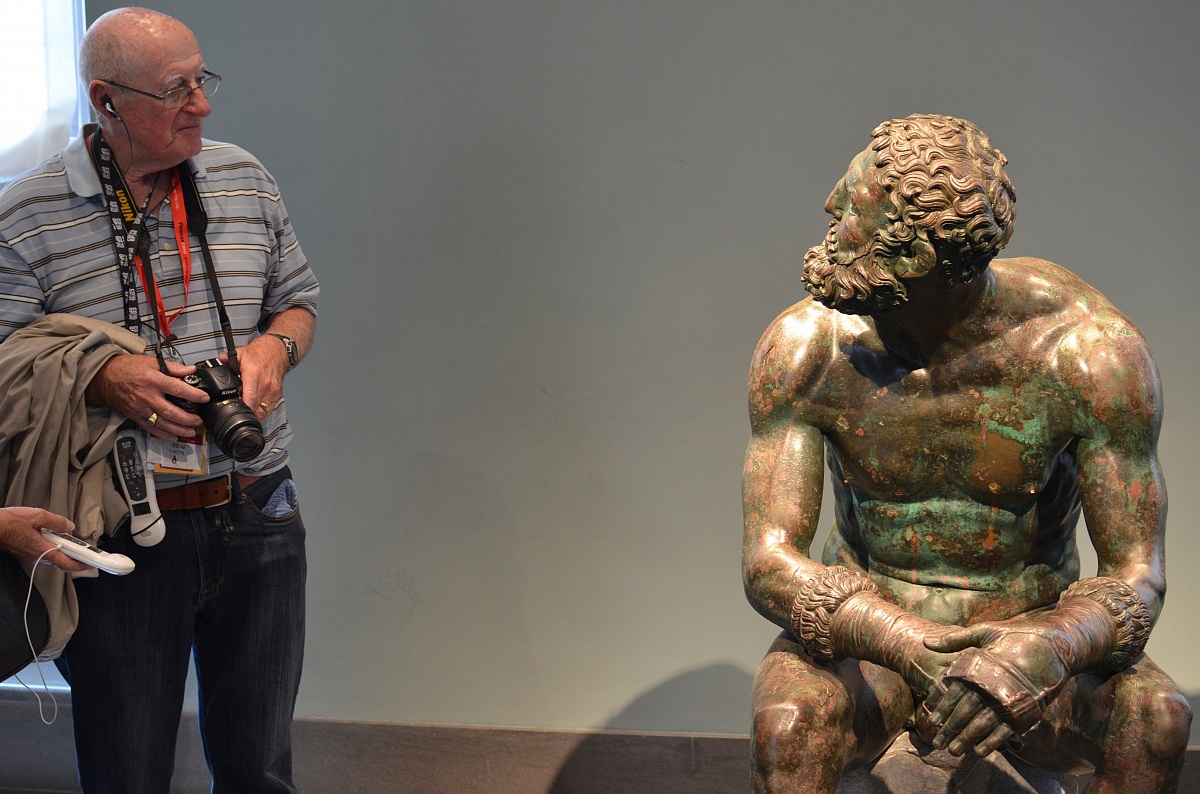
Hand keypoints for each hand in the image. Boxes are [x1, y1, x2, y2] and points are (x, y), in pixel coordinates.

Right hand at [0, 507, 91, 572]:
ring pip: (52, 555)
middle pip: (61, 560)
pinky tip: (52, 535)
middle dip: (74, 556)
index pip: (67, 563)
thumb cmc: (10, 523)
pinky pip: (43, 551)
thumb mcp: (38, 516)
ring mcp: (30, 555)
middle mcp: (37, 556)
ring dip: (63, 549)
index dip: (82, 565)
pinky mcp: (25, 552)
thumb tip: (68, 527)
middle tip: (85, 550)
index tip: (92, 564)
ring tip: (70, 540)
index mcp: (43, 550)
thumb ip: (57, 522)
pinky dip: (52, 545)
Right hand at [86, 354, 206, 439]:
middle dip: (188, 418)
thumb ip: (173, 367)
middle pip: (171, 411)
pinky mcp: (135, 416)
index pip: (178, 389)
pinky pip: (151, 428)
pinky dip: (163, 434)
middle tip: (199, 420)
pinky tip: (174, 436)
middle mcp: (147, 396)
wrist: (104, 378)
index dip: (193, 395)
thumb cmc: (126, 368)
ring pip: (162, 423)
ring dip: (178, 429)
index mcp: (153, 380)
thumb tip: (191, 371)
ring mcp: (140, 408)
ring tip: (191, 430)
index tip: (204, 398)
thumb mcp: (150, 361)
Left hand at [220, 335, 287, 422]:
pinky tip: (253, 411)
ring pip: (262, 411)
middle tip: (234, 413)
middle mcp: (265, 384)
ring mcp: (272, 391)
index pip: (249, 396)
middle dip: (243, 412)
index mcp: (254, 374)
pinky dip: (260, 413)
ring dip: (252, 414)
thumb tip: (216, 362)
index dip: (242, 407)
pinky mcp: (277, 395)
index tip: (234, 412)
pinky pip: (268, 410)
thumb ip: (226, 359)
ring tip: (243, 413)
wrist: (276, 351)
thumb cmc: (258, 354)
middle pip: (254, 406)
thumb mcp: (240, 353)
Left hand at [922, 622, 1069, 756]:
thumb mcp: (984, 632)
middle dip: (951, 729)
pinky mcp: (1027, 709)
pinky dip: (993, 742)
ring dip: (968, 739)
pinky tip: (980, 752)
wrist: (1055, 645)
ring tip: (954, 751)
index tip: (933, 721)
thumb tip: (925, 641)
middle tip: (938, 743)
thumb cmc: (1015, 636)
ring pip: (984, 724)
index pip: (956, 692)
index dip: (943, 708)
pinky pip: (1007, 730)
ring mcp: (1010, 698)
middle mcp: (993, 684)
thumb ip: (954, 639)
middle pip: (967, 711)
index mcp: (981, 666)